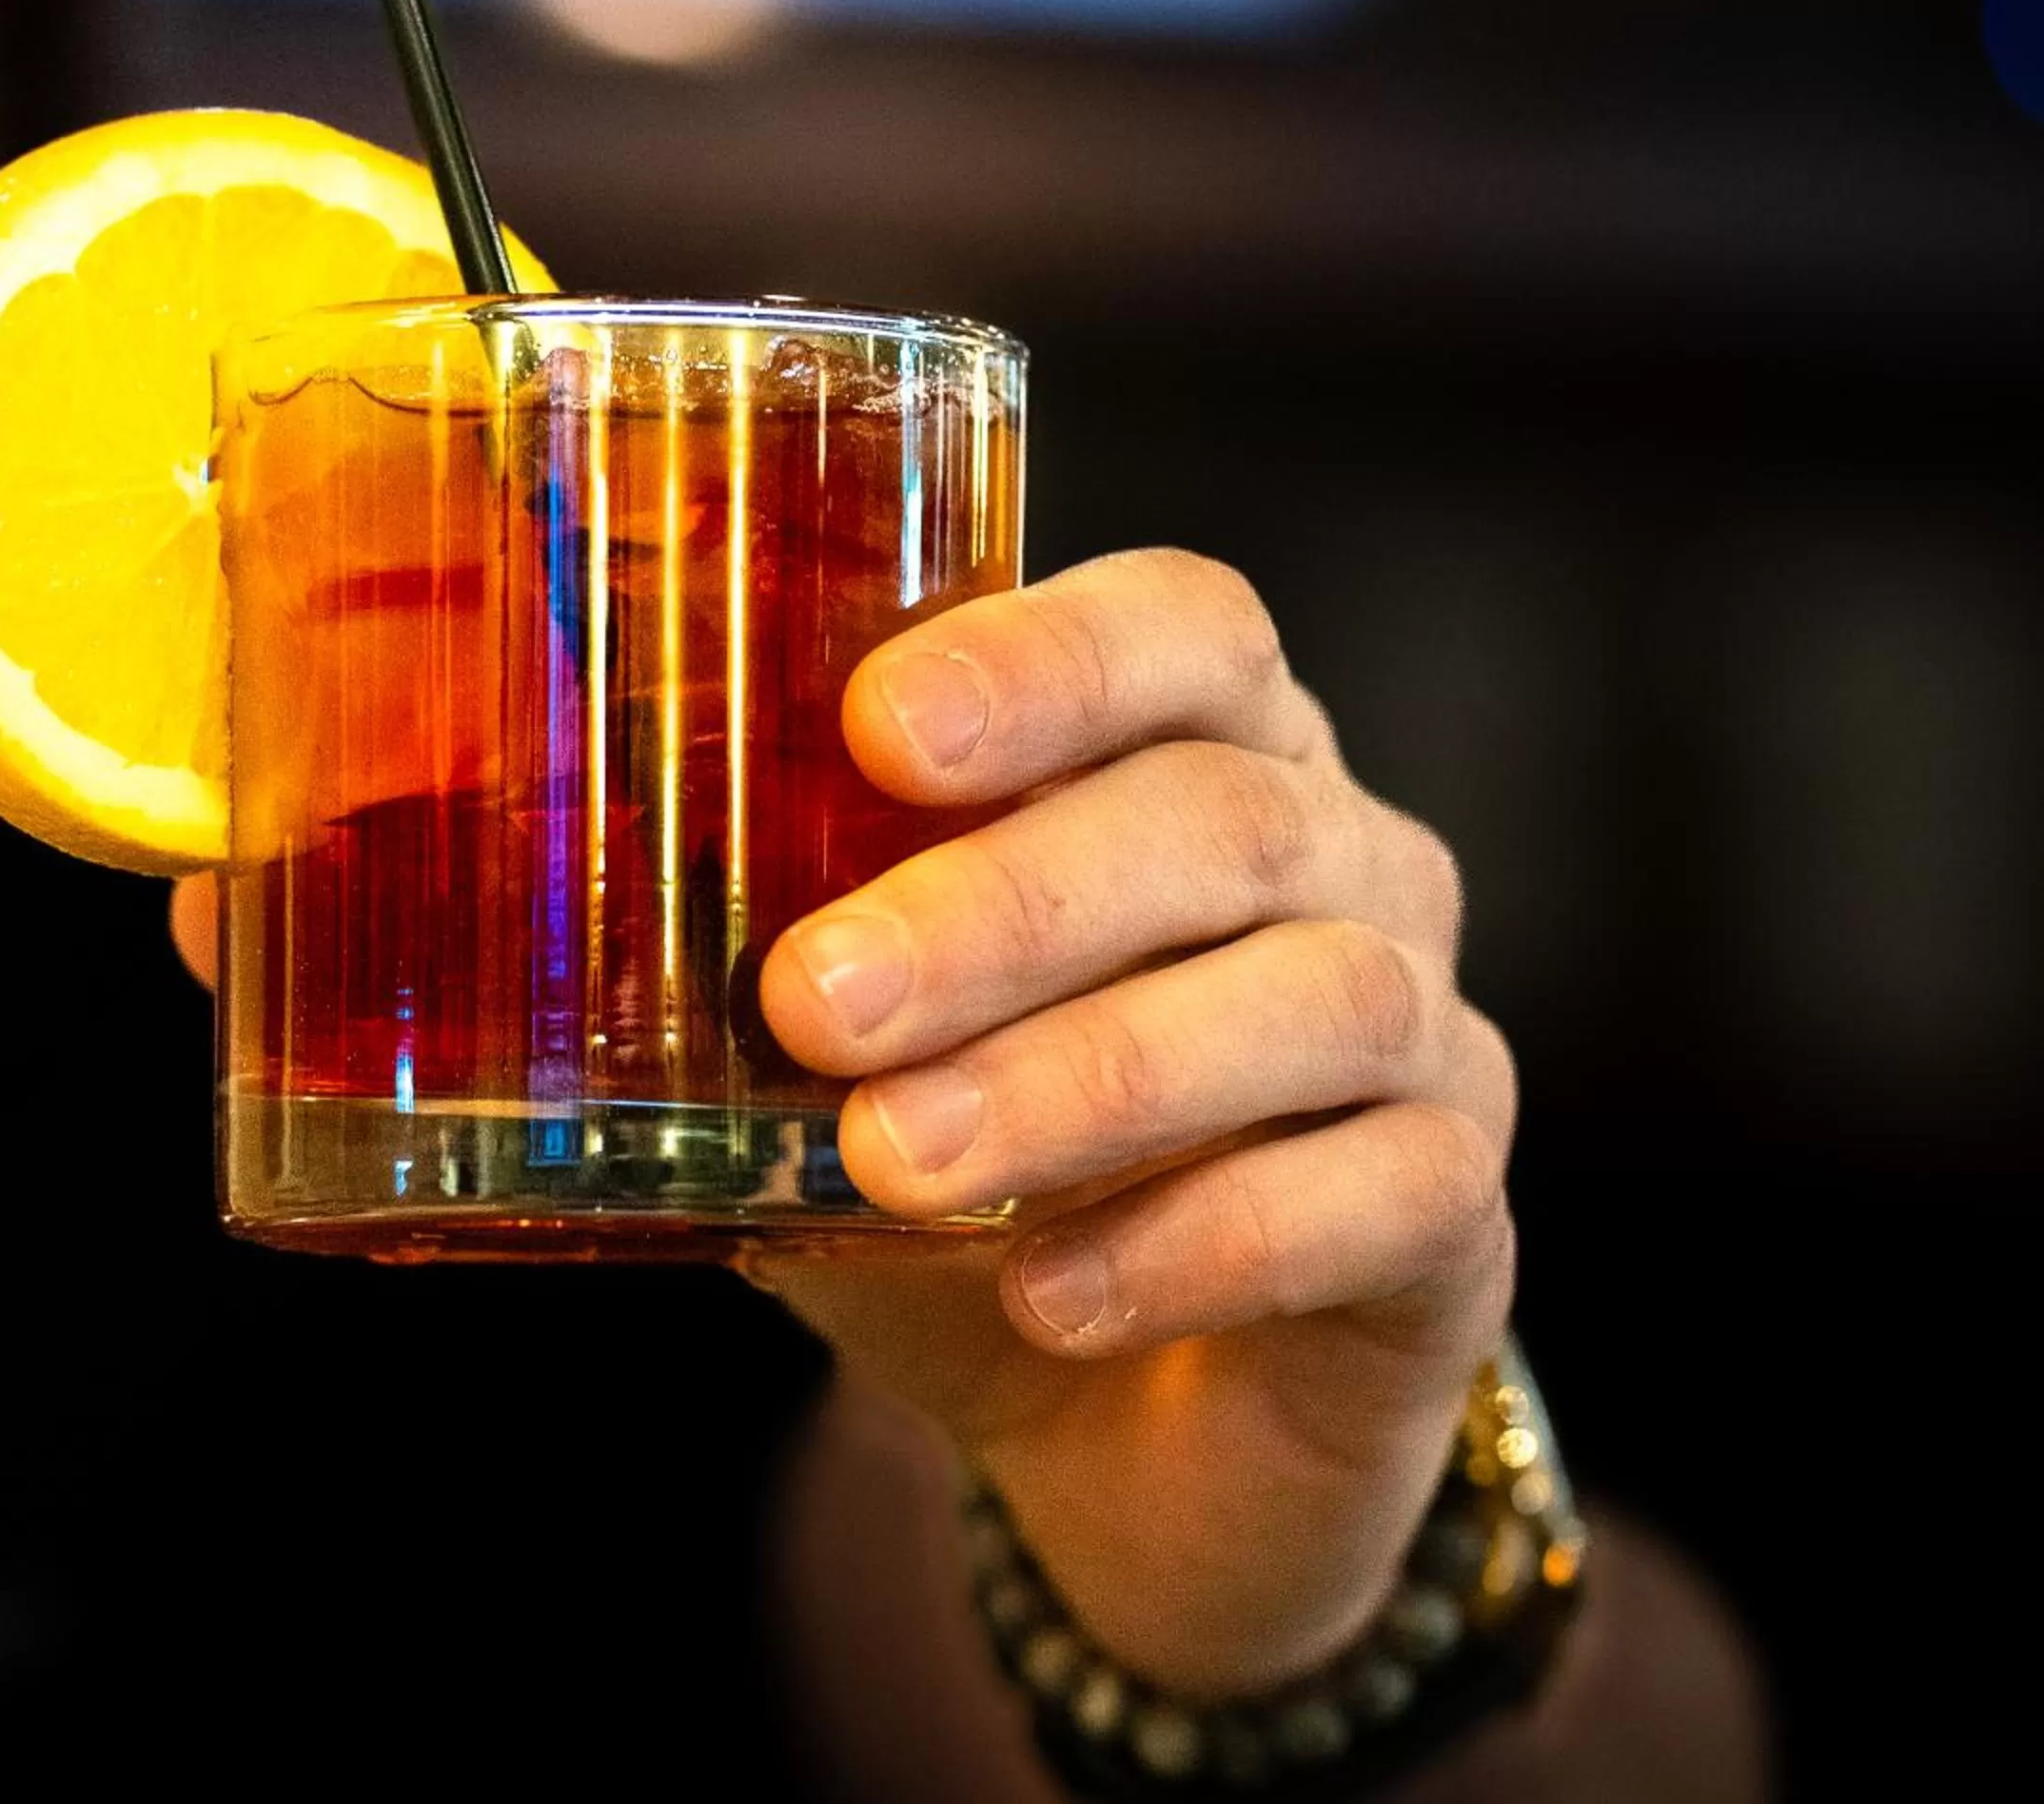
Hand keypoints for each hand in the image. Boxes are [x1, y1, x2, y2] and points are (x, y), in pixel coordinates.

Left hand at [751, 548, 1516, 1702]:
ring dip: (1086, 1077)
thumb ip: (780, 970)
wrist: (1139, 1429)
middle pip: (1216, 816)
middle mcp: (1342, 848)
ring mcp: (1424, 1022)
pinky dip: (1201, 1242)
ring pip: (1310, 998)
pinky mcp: (1463, 1207)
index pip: (1177, 627)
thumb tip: (594, 934)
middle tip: (817, 999)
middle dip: (1004, 905)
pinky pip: (1381, 1196)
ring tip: (897, 1161)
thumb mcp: (861, 1054)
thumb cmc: (979, 1171)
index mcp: (1204, 742)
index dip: (1044, 658)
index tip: (876, 729)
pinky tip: (1048, 1294)